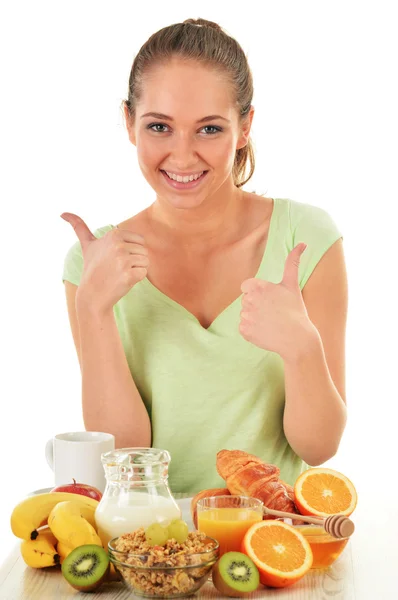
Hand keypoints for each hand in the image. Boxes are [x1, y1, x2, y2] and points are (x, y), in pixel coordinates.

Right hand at [61, 213, 148, 312]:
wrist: (92, 294)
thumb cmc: (92, 269)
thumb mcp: (87, 245)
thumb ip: (78, 226)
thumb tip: (62, 213)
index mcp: (114, 234)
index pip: (140, 240)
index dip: (131, 251)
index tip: (115, 258)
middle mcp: (118, 245)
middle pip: (144, 250)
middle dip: (135, 261)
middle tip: (117, 268)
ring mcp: (123, 260)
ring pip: (145, 262)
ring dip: (136, 270)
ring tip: (120, 274)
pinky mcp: (128, 275)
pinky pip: (143, 273)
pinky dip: (136, 279)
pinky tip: (123, 281)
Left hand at [239, 243, 313, 359]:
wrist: (297, 339)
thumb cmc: (295, 310)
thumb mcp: (292, 284)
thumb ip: (292, 263)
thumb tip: (302, 243)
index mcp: (256, 286)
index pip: (246, 287)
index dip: (258, 293)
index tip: (270, 300)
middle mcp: (247, 300)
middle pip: (246, 301)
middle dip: (257, 306)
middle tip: (274, 313)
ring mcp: (245, 317)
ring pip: (245, 314)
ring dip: (255, 318)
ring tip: (271, 323)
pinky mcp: (244, 331)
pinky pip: (243, 328)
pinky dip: (252, 331)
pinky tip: (266, 331)